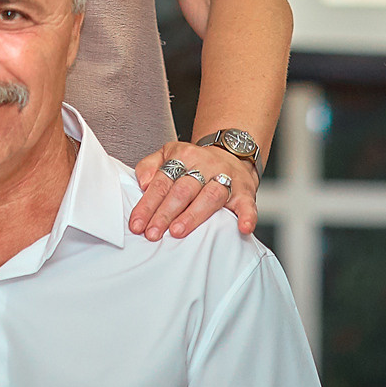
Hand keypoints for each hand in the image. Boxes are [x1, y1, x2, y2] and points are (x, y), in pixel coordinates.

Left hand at [130, 141, 259, 240]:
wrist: (231, 153)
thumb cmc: (195, 162)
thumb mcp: (168, 154)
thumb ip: (150, 166)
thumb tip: (142, 183)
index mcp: (183, 155)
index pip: (162, 182)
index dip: (148, 204)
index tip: (137, 224)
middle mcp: (205, 165)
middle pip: (182, 190)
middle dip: (165, 214)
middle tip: (153, 233)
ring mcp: (226, 178)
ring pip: (209, 196)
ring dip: (193, 215)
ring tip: (177, 231)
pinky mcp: (245, 192)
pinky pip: (247, 204)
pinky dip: (247, 216)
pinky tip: (243, 228)